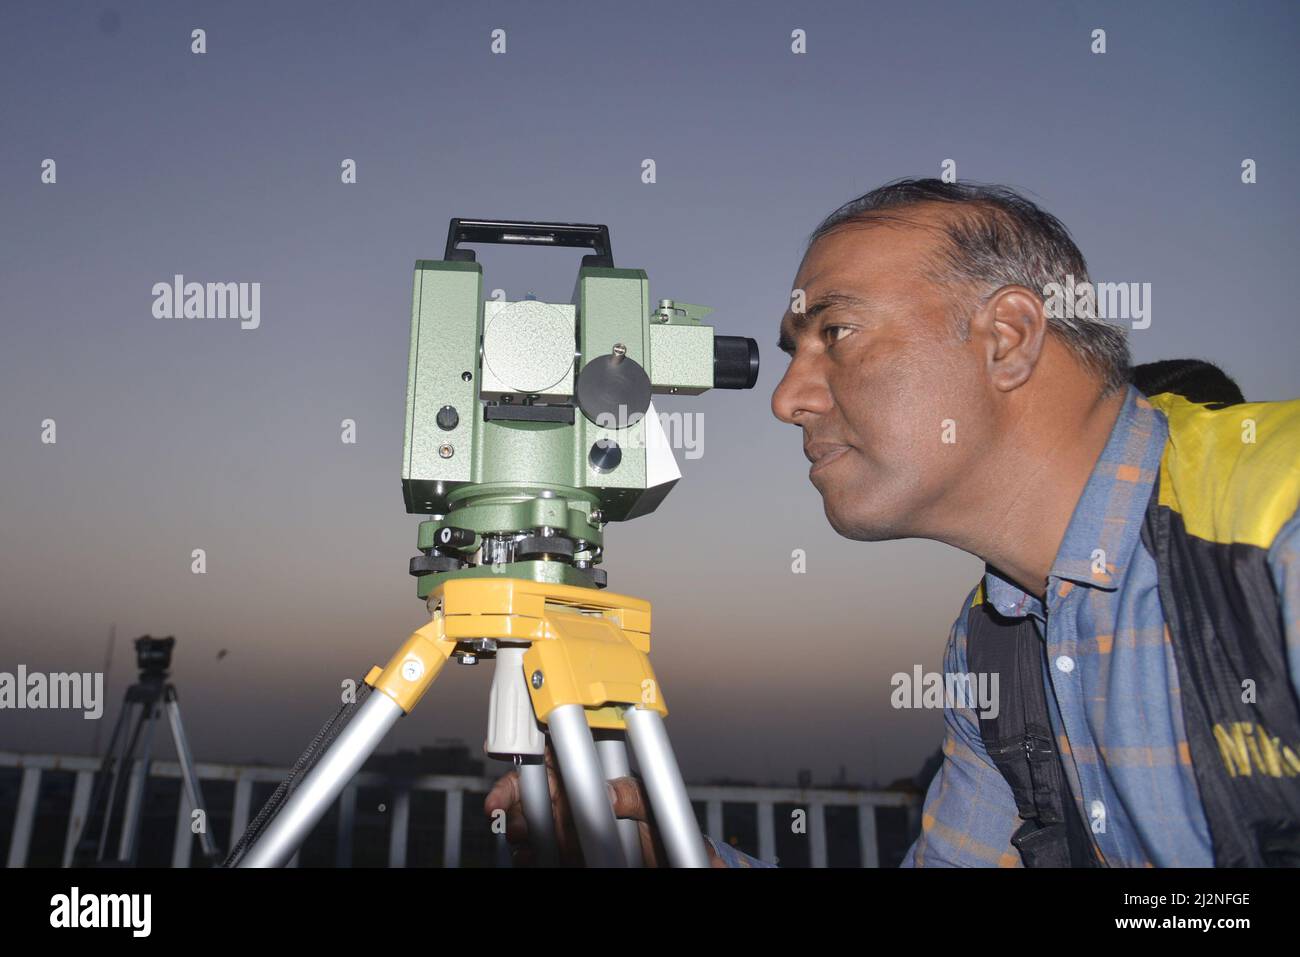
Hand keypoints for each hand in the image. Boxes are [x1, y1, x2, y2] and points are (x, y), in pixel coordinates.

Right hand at [483, 744, 724, 866]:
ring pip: (528, 823)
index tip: (515, 768)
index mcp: (591, 776)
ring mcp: (564, 827)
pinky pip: (536, 852)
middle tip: (510, 815)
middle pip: (530, 791)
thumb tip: (610, 793)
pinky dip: (529, 855)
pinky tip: (529, 857)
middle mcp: (572, 799)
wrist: (668, 863)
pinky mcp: (562, 852)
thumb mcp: (653, 805)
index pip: (554, 756)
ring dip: (520, 830)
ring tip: (522, 840)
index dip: (529, 757)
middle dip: (515, 800)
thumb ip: (633, 794)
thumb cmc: (661, 827)